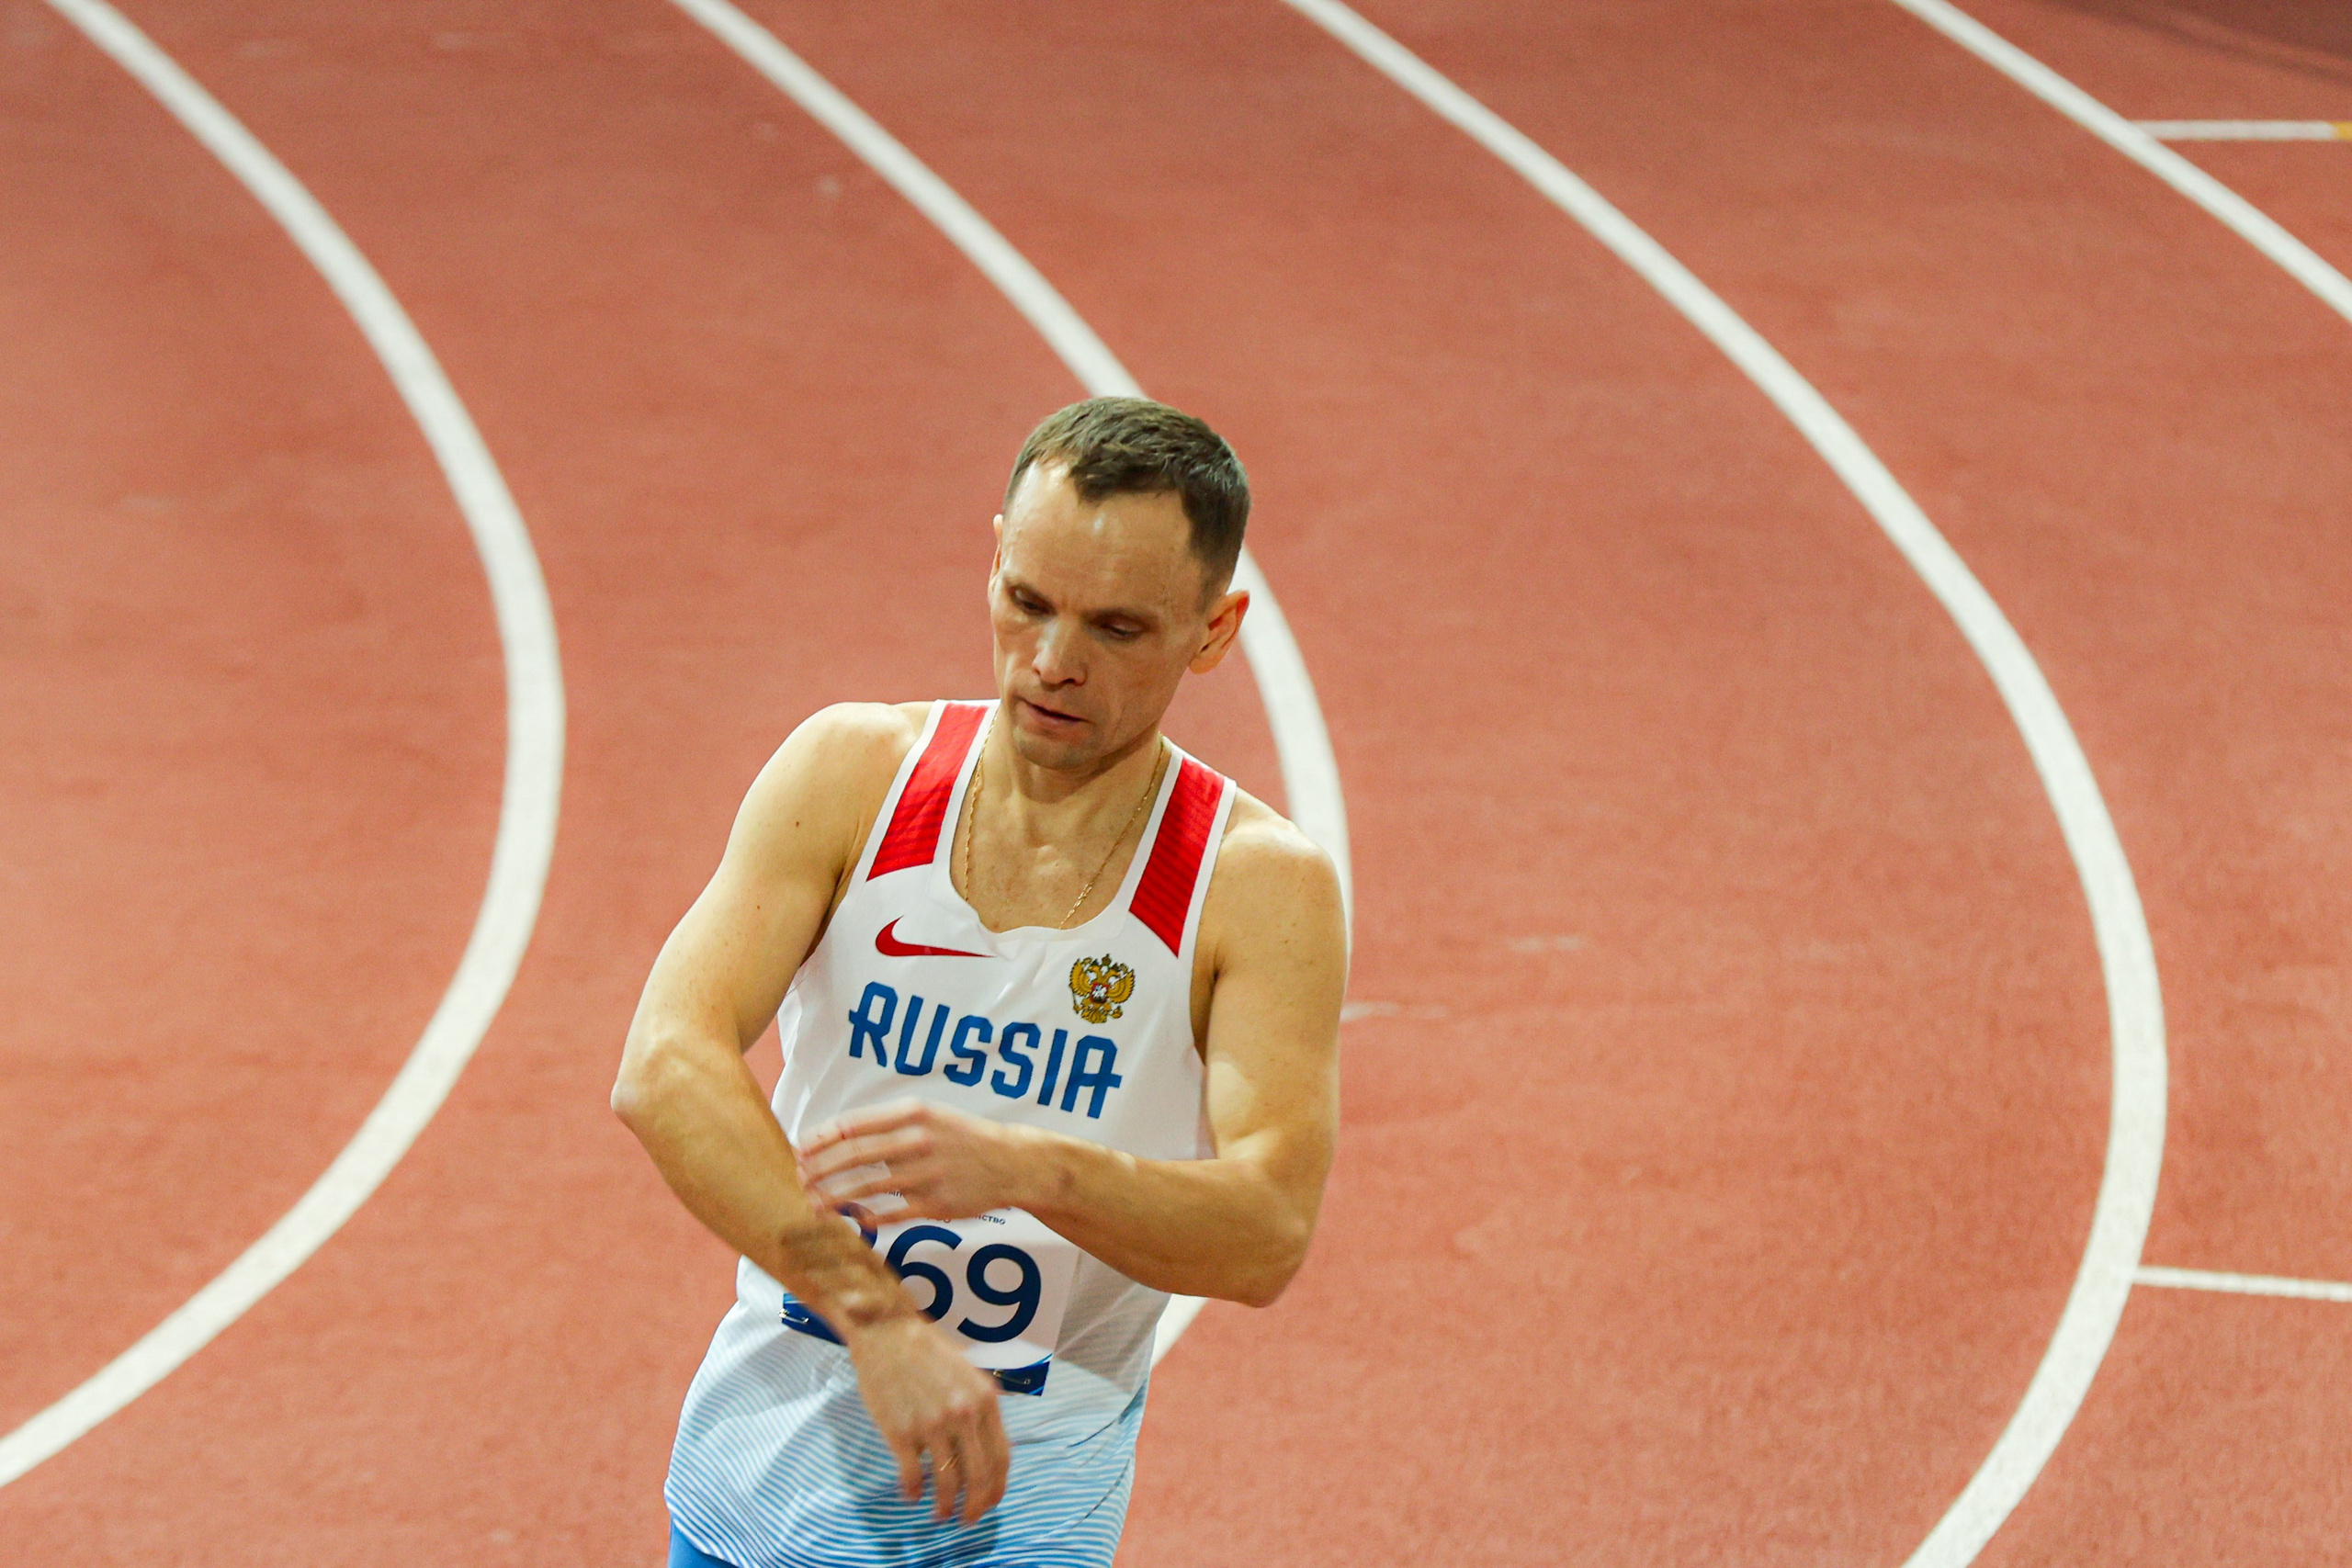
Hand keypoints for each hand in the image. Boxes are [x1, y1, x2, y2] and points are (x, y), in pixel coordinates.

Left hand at [800, 1099, 1045, 1220]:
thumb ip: (889, 1123)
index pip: (852, 1124)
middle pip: (852, 1156)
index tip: (801, 1150)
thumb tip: (839, 1135)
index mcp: (912, 1112)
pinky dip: (866, 1217)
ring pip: (864, 1187)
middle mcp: (916, 1140)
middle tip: (799, 1179)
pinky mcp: (934, 1204)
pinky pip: (889, 1214)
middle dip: (818, 1169)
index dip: (820, 1139)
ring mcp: (925, 1174)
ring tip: (814, 1204)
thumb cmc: (963, 1137)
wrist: (1011, 1163)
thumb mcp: (930, 1114)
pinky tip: (853, 1219)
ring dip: (832, 1197)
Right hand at [842, 1312, 1009, 1522]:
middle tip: (966, 1519)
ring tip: (940, 1513)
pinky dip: (913, 1492)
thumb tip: (989, 1450)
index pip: (1001, 1457)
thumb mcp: (969, 1374)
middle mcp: (963, 1415)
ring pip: (946, 1482)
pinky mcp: (900, 1431)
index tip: (989, 1503)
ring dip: (945, 1505)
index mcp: (985, 1400)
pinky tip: (912, 1495)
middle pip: (978, 1476)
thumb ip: (982, 1409)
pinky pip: (912, 1476)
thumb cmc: (928, 1351)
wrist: (887, 1332)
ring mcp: (931, 1425)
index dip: (997, 1488)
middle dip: (975, 1506)